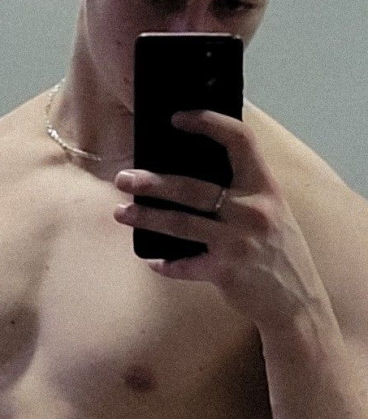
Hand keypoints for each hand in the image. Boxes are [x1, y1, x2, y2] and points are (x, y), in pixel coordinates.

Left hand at [112, 109, 331, 331]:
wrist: (296, 300)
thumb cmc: (278, 252)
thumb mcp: (272, 211)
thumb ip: (243, 191)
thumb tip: (197, 174)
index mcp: (264, 187)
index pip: (239, 140)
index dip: (209, 123)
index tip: (177, 118)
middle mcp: (252, 210)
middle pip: (193, 188)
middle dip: (153, 182)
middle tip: (124, 178)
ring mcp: (238, 242)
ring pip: (181, 223)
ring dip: (147, 217)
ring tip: (121, 212)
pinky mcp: (226, 272)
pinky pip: (185, 265)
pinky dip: (166, 264)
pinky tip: (152, 261)